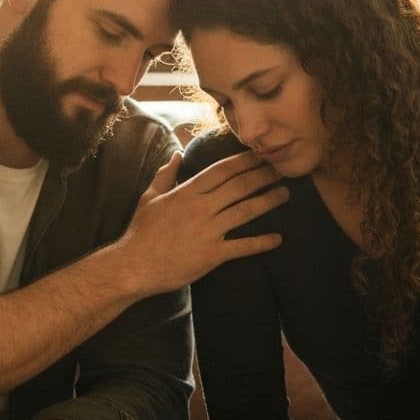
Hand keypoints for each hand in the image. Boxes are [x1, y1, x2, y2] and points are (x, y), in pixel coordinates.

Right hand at [117, 150, 286, 295]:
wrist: (134, 265)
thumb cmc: (141, 231)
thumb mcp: (150, 197)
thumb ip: (166, 174)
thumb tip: (176, 153)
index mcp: (188, 192)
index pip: (222, 170)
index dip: (244, 161)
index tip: (261, 154)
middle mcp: (201, 207)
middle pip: (240, 186)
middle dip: (263, 176)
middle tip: (282, 170)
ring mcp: (208, 230)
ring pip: (246, 211)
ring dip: (268, 201)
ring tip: (285, 194)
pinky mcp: (212, 254)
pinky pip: (242, 246)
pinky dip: (261, 242)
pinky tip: (277, 239)